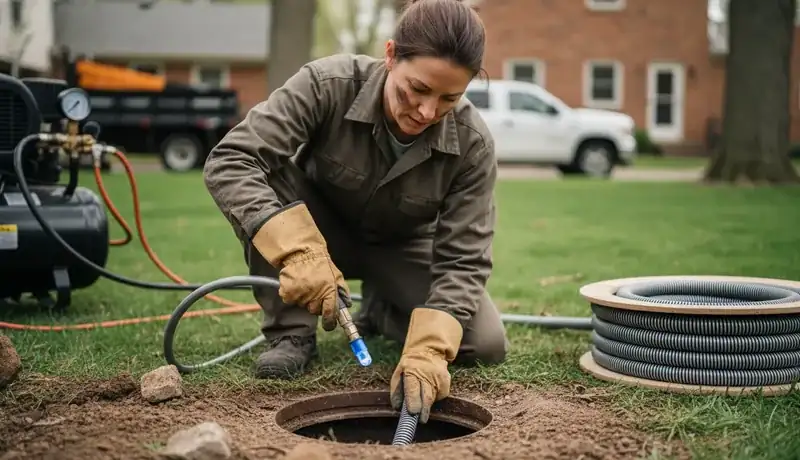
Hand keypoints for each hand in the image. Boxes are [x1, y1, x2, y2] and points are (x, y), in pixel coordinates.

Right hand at [251, 201, 350, 330]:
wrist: (301, 252)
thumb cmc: (320, 263)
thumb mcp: (336, 275)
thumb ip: (342, 291)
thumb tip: (347, 305)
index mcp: (329, 291)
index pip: (331, 313)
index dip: (330, 322)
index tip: (329, 325)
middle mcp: (315, 295)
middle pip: (314, 310)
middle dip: (315, 304)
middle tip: (314, 290)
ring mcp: (301, 295)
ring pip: (302, 304)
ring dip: (304, 297)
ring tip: (305, 282)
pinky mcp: (287, 293)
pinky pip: (290, 299)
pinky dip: (291, 293)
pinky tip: (295, 282)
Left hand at [389, 307, 462, 422]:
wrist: (428, 350)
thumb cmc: (410, 365)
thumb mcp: (398, 373)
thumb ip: (396, 390)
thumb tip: (397, 407)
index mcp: (411, 371)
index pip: (413, 389)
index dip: (413, 402)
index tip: (413, 412)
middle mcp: (427, 374)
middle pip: (426, 396)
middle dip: (424, 410)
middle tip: (421, 420)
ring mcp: (438, 376)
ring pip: (434, 397)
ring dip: (428, 403)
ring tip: (422, 402)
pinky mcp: (447, 379)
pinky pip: (442, 394)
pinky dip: (436, 396)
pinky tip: (431, 391)